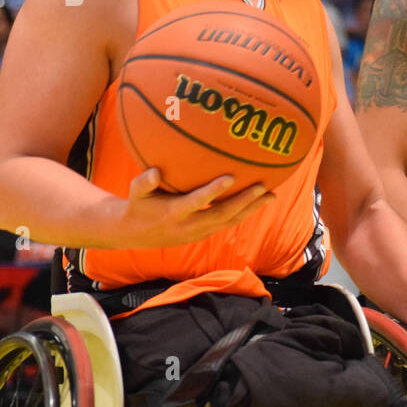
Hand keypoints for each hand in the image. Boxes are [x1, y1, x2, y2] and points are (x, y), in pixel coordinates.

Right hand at [117, 168, 274, 248]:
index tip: (230, 177)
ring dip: (251, 209)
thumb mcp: (135, 193)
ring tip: (271, 195)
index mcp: (174, 213)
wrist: (136, 234)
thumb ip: (144, 182)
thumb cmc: (138, 206)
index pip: (196, 202)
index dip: (213, 192)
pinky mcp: (205, 234)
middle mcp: (190, 225)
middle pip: (222, 214)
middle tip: (263, 187)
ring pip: (230, 221)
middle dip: (244, 201)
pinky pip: (228, 223)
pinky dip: (245, 213)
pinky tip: (259, 201)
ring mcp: (199, 232)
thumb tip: (154, 172)